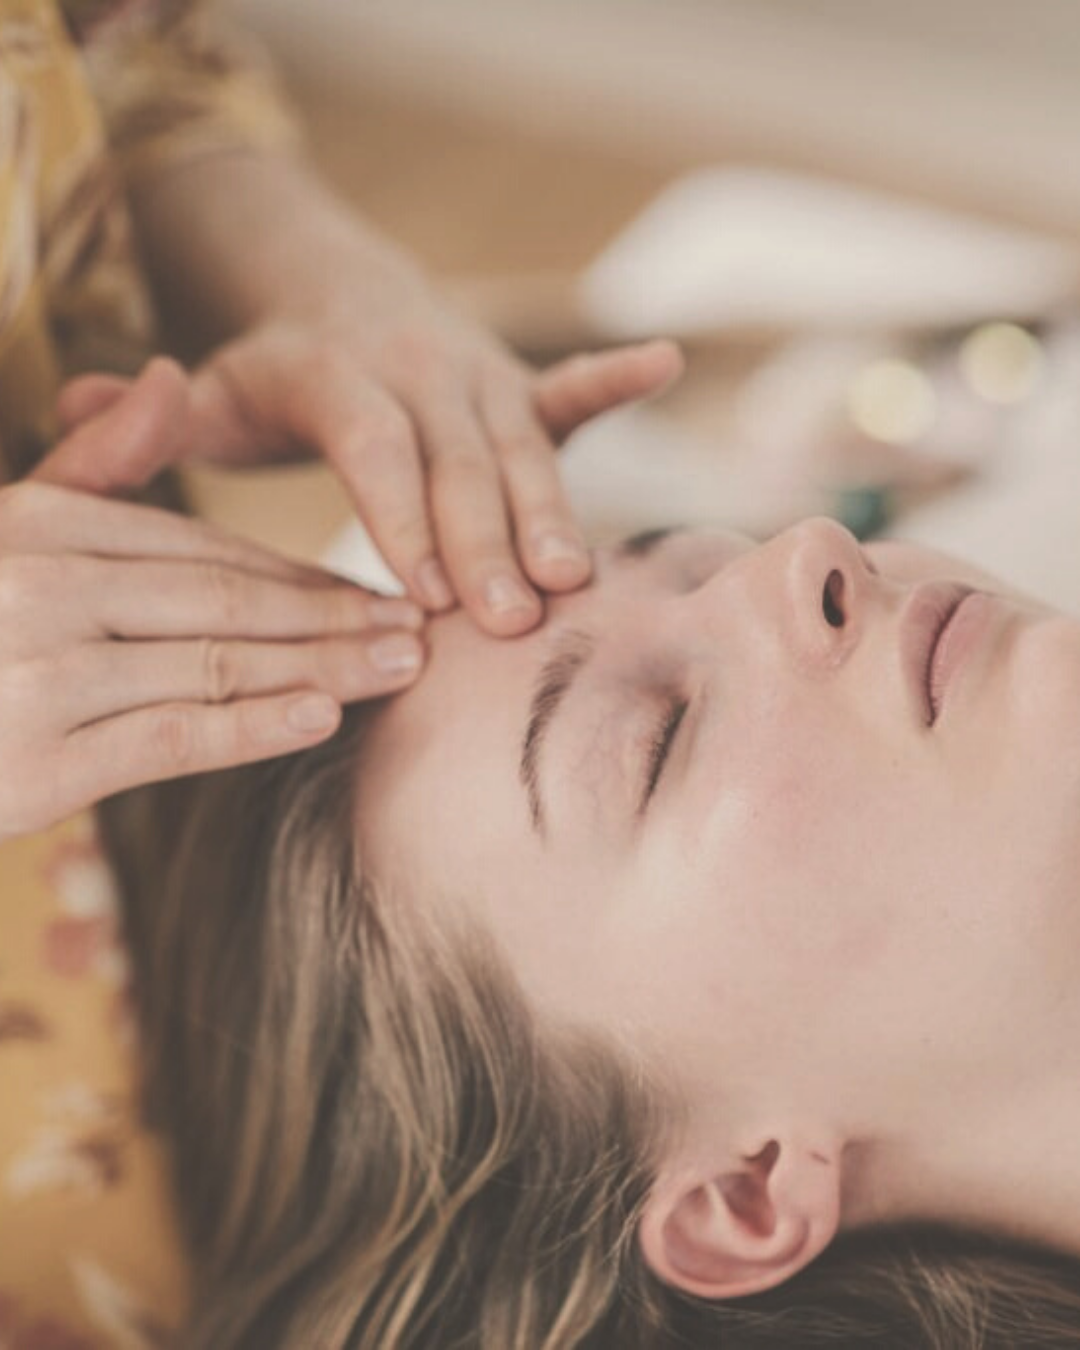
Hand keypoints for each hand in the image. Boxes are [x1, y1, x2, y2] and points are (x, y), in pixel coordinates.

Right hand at [1, 364, 424, 839]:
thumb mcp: (10, 528)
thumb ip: (95, 463)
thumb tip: (175, 381)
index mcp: (39, 528)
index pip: (202, 548)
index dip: (297, 569)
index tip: (375, 585)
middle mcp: (41, 588)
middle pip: (225, 599)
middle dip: (333, 615)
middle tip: (422, 626)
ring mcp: (37, 673)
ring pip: (214, 662)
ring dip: (321, 665)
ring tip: (401, 667)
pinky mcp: (34, 763)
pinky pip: (167, 737)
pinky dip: (250, 726)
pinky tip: (321, 718)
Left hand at [56, 286, 682, 635]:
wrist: (341, 297)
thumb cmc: (272, 379)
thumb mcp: (207, 398)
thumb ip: (150, 420)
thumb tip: (78, 397)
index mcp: (328, 370)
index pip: (370, 439)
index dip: (398, 510)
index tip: (423, 588)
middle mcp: (410, 362)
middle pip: (456, 454)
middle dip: (486, 539)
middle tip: (509, 619)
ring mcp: (474, 371)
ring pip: (520, 443)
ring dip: (552, 510)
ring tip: (575, 582)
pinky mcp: (517, 383)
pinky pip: (569, 382)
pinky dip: (615, 378)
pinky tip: (663, 361)